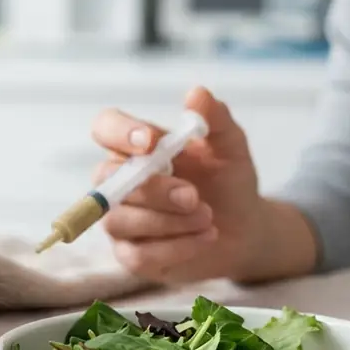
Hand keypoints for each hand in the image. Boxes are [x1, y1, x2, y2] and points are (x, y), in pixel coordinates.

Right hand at [89, 86, 275, 284]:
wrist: (244, 230)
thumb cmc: (229, 183)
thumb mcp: (230, 147)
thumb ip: (215, 119)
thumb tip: (196, 93)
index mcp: (136, 148)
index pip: (105, 128)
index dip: (119, 133)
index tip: (151, 143)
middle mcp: (118, 182)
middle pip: (109, 180)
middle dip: (153, 189)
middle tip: (194, 196)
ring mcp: (121, 220)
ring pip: (122, 220)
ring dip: (169, 221)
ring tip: (208, 218)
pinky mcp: (131, 256)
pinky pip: (139, 255)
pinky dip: (177, 247)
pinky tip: (205, 239)